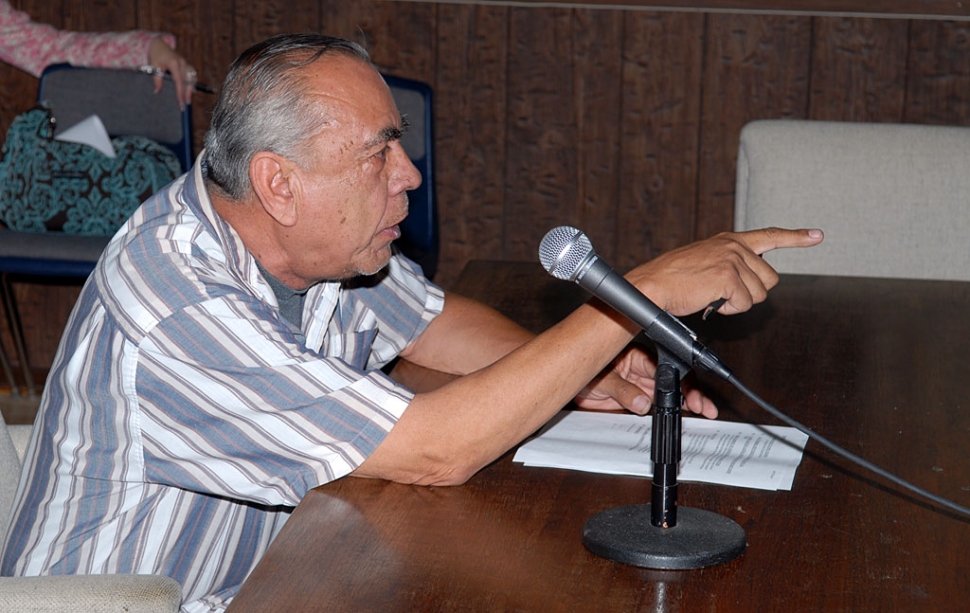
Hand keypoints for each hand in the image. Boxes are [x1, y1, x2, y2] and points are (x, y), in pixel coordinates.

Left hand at [147, 36, 194, 108]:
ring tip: (189, 99)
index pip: (179, 81)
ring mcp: (186, 63)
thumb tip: (157, 92)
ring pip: (192, 78)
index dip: (180, 93)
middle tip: (186, 104)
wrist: (159, 45)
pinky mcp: (187, 64)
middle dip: (188, 93)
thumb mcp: (153, 67)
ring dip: (191, 89)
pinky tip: (192, 91)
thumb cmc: (155, 56)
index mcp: (174, 63)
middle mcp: (182, 63)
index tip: (181, 102)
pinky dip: (193, 83)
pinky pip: (193, 75)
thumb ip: (157, 79)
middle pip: (188, 81)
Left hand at [574, 345, 717, 417]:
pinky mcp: (635, 399)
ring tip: (700, 410)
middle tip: (704, 407)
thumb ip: (622, 390)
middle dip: (690, 393)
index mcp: (636, 356)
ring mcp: (639, 385)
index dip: (680, 381)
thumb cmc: (582, 372)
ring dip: (682, 403)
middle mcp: (641, 370)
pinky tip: (677, 418)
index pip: (666, 367)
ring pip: (667, 394)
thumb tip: (641, 402)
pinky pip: (653, 406)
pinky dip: (666, 412)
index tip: (689, 394)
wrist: (567, 384)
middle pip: (672, 381)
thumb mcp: (601, 380)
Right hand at [628, 227, 823, 317]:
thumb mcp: (705, 261)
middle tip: (722, 294)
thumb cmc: (673, 279)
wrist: (652, 285)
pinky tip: (708, 301)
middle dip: (750, 294)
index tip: (816, 235)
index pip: (769, 236)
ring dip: (736, 303)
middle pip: (769, 280)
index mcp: (729, 241)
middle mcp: (734, 247)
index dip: (795, 238)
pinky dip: (726, 310)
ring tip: (710, 296)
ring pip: (758, 295)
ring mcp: (732, 260)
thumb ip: (730, 264)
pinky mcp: (728, 277)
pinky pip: (743, 304)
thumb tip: (752, 282)